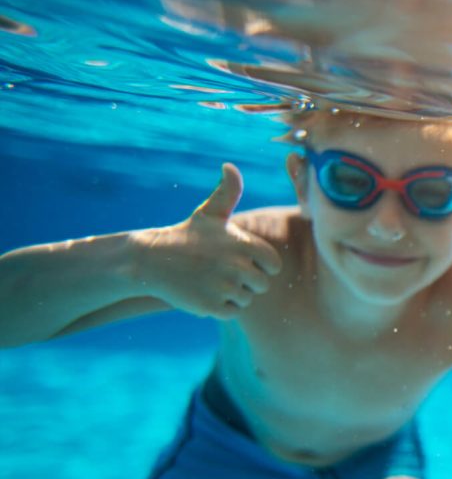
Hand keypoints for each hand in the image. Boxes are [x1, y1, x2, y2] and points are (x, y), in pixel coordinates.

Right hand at [132, 163, 281, 318]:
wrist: (151, 260)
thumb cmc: (186, 236)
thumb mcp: (209, 213)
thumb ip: (228, 192)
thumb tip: (230, 166)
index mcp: (244, 244)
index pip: (273, 265)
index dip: (260, 265)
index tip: (240, 260)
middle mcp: (238, 266)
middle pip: (261, 284)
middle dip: (245, 281)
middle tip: (221, 272)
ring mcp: (224, 287)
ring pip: (246, 299)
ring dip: (231, 295)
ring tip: (209, 280)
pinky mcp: (211, 306)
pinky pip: (232, 313)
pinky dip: (220, 308)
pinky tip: (204, 293)